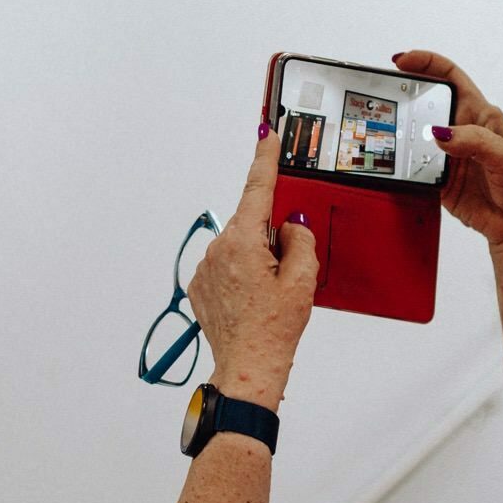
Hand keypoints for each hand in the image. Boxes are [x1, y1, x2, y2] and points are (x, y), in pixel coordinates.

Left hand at [185, 130, 318, 409]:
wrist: (247, 368)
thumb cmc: (274, 329)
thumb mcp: (303, 280)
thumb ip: (300, 241)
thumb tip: (291, 226)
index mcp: (242, 241)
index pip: (256, 188)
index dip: (265, 158)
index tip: (267, 134)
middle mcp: (218, 248)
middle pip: (251, 225)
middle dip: (271, 239)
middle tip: (285, 273)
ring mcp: (205, 268)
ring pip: (238, 247)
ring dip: (255, 260)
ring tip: (267, 295)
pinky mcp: (199, 286)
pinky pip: (225, 267)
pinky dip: (241, 276)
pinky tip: (251, 302)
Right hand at [393, 50, 502, 254]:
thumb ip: (476, 141)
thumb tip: (441, 134)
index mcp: (478, 113)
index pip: (450, 77)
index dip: (426, 63)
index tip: (403, 61)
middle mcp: (459, 129)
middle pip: (425, 100)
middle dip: (403, 92)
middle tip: (384, 92)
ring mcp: (445, 152)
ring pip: (413, 131)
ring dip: (398, 127)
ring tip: (381, 124)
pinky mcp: (435, 176)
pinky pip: (410, 162)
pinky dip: (398, 159)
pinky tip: (390, 156)